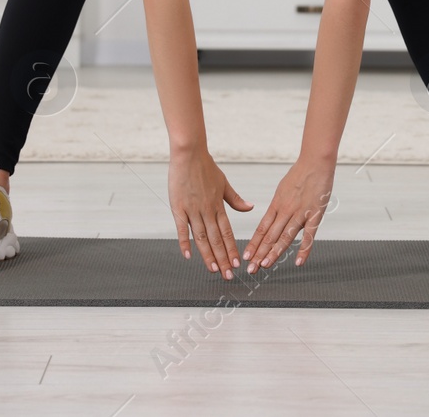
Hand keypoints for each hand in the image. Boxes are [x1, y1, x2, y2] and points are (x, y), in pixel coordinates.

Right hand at [168, 146, 252, 279]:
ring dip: (208, 255)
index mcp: (218, 205)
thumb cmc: (205, 166)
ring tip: (213, 270)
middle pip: (216, 239)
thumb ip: (235, 199)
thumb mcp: (224, 182)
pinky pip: (181, 228)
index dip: (232, 249)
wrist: (189, 153)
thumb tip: (250, 207)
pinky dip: (184, 242)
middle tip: (228, 275)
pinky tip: (188, 256)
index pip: (227, 232)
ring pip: (201, 237)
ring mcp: (192, 210)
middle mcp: (207, 210)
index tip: (237, 263)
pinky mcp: (178, 207)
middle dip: (223, 259)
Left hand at [243, 156, 334, 272]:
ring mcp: (300, 213)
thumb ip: (278, 207)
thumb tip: (272, 221)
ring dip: (274, 252)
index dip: (253, 244)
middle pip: (270, 235)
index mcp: (276, 205)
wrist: (315, 162)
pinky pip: (309, 235)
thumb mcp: (282, 190)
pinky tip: (298, 261)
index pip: (261, 228)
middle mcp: (285, 210)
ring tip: (265, 265)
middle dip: (259, 253)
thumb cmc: (299, 175)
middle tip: (251, 268)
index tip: (246, 256)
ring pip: (285, 237)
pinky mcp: (315, 214)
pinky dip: (304, 250)